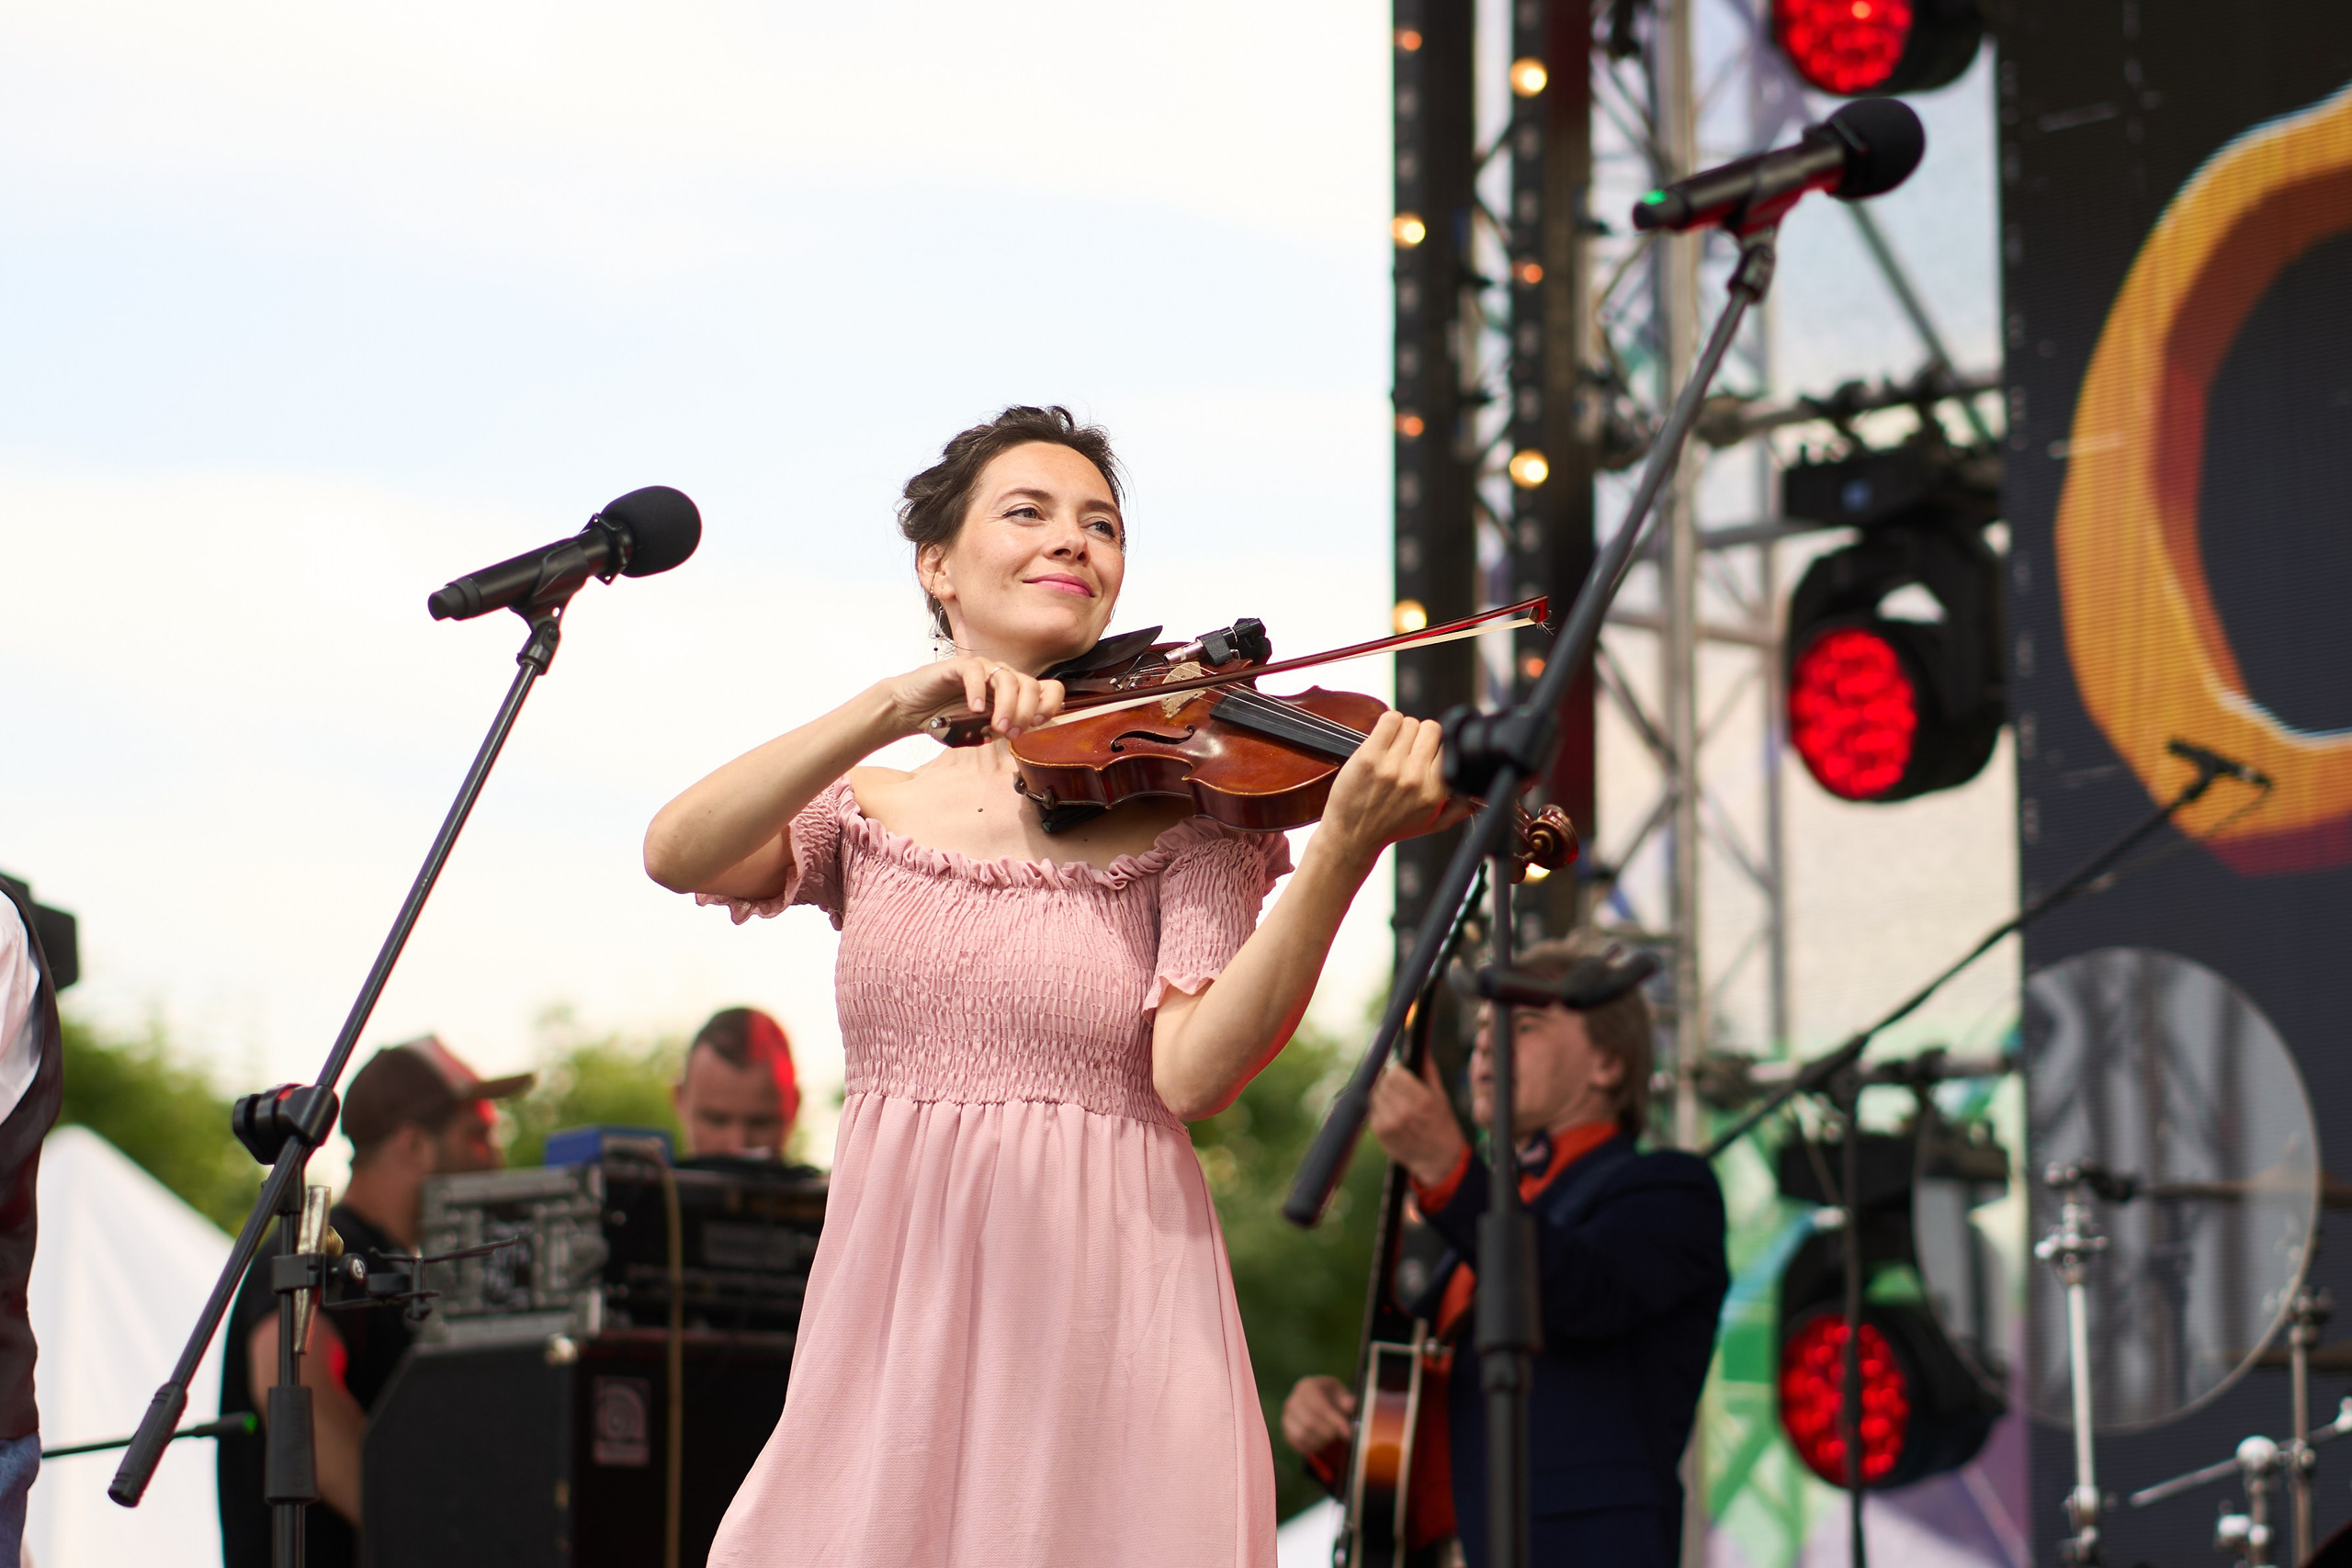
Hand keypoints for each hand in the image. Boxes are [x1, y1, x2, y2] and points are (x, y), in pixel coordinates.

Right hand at [879, 657, 1064, 740]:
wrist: (912, 710)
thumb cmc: (947, 720)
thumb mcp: (979, 732)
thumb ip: (999, 732)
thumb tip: (1018, 735)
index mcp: (1012, 693)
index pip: (1046, 688)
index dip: (1049, 704)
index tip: (1038, 724)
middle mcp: (1001, 678)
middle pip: (1030, 684)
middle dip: (1026, 711)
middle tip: (1012, 733)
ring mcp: (982, 669)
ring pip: (1007, 678)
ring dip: (1007, 705)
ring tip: (996, 726)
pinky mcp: (959, 666)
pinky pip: (976, 671)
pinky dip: (978, 691)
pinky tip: (974, 709)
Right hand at [1281, 1374, 1356, 1456]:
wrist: (1316, 1402)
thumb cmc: (1332, 1397)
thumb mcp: (1341, 1393)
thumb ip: (1347, 1399)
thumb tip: (1351, 1404)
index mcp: (1307, 1386)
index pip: (1320, 1406)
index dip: (1335, 1421)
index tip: (1348, 1433)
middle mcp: (1293, 1400)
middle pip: (1310, 1422)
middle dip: (1329, 1432)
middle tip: (1342, 1436)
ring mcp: (1286, 1416)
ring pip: (1303, 1435)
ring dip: (1322, 1441)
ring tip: (1332, 1437)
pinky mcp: (1286, 1431)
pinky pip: (1298, 1444)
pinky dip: (1312, 1447)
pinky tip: (1323, 1442)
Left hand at [1317, 710, 1462, 865]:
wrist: (1352, 835)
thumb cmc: (1390, 827)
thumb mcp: (1431, 824)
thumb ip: (1458, 808)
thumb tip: (1480, 795)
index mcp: (1434, 792)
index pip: (1450, 746)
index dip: (1439, 747)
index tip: (1428, 753)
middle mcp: (1415, 778)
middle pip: (1432, 729)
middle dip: (1422, 736)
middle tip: (1410, 750)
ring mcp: (1391, 766)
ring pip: (1410, 722)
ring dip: (1403, 731)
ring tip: (1394, 748)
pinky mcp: (1368, 756)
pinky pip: (1389, 719)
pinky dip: (1388, 722)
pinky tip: (1384, 738)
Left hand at [1368, 1052, 1467, 1187]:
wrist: (1439, 1159)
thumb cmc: (1442, 1125)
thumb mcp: (1441, 1097)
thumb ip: (1429, 1071)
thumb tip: (1422, 1049)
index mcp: (1421, 1100)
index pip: (1395, 1073)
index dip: (1396, 1070)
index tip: (1400, 1072)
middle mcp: (1403, 1111)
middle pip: (1382, 1082)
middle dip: (1387, 1079)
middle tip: (1395, 1083)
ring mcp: (1389, 1123)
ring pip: (1373, 1094)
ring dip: (1380, 1091)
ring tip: (1392, 1096)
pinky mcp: (1380, 1132)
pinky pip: (1371, 1109)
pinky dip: (1377, 1105)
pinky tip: (1389, 1108)